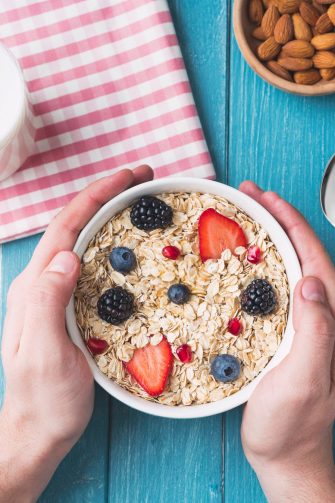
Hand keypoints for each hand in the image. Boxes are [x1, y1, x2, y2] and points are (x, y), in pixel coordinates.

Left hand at [0, 166, 152, 502]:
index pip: (64, 229)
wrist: (39, 428)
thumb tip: (68, 254)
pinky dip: (111, 243)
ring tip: (140, 201)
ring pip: (83, 241)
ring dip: (108, 215)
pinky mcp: (70, 306)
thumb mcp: (45, 354)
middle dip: (105, 196)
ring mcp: (56, 294)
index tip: (127, 176)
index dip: (94, 197)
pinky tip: (130, 244)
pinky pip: (92, 264)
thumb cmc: (45, 399)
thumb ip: (49, 302)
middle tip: (142, 180)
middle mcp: (43, 283)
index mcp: (35, 288)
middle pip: (73, 226)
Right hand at [239, 182, 334, 502]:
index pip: (312, 258)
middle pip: (299, 254)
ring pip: (285, 268)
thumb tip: (313, 283)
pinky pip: (269, 289)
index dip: (290, 224)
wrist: (285, 454)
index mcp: (327, 319)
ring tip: (241, 218)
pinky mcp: (280, 334)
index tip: (266, 199)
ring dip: (265, 239)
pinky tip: (236, 263)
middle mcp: (316, 315)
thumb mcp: (305, 379)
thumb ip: (316, 331)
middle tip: (248, 197)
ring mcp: (298, 324)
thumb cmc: (293, 424)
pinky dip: (254, 266)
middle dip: (276, 220)